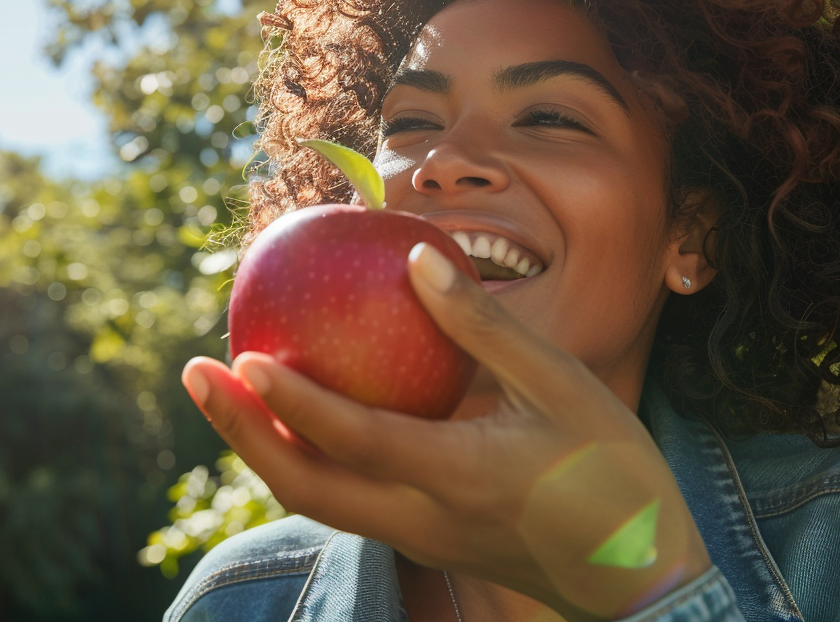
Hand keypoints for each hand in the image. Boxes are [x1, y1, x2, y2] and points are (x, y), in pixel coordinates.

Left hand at [182, 242, 711, 619]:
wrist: (643, 579)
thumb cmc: (616, 471)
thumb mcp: (563, 384)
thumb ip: (484, 326)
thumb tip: (415, 260)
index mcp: (460, 476)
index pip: (355, 440)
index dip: (291, 403)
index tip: (242, 358)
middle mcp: (425, 520)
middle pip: (306, 488)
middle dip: (240, 435)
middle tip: (196, 376)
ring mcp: (421, 542)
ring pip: (319, 504)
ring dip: (264, 452)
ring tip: (227, 396)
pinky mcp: (427, 545)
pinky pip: (349, 504)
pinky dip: (308, 463)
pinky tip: (299, 421)